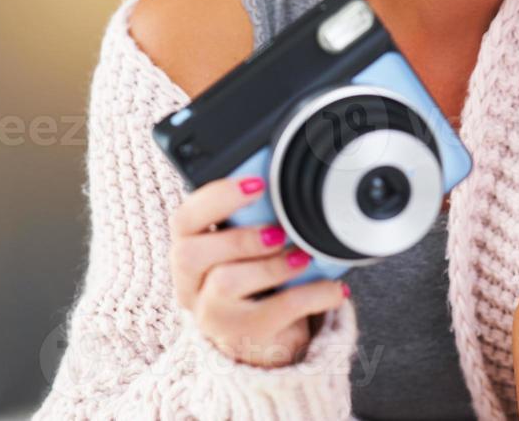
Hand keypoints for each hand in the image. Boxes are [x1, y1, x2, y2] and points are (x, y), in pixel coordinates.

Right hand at [170, 175, 348, 367]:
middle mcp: (191, 286)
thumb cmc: (256, 279)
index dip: (217, 198)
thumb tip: (291, 181)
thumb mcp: (246, 249)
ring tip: (304, 257)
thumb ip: (254, 219)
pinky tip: (334, 289)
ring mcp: (212, 316)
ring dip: (272, 265)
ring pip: (226, 283)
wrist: (266, 337)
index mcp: (189, 252)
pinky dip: (311, 295)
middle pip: (191, 255)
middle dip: (239, 238)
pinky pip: (276, 311)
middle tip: (278, 232)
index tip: (256, 184)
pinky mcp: (243, 337)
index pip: (184, 220)